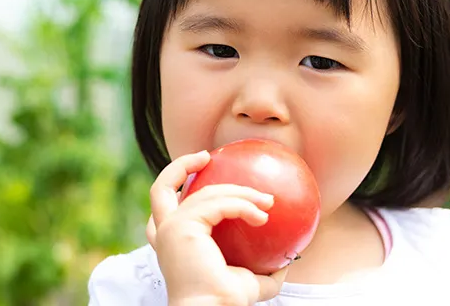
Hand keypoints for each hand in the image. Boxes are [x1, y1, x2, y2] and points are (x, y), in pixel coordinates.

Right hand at [147, 150, 287, 305]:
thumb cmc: (227, 302)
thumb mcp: (250, 282)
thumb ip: (265, 270)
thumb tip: (289, 260)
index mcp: (173, 244)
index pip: (165, 214)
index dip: (178, 189)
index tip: (203, 173)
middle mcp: (166, 233)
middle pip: (160, 190)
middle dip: (181, 166)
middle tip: (209, 156)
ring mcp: (171, 227)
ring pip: (206, 193)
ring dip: (241, 192)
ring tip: (267, 199)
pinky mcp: (182, 225)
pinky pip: (219, 203)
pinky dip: (243, 205)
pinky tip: (263, 214)